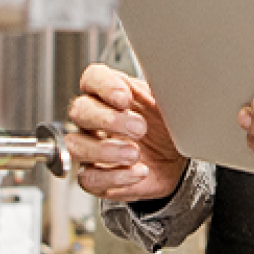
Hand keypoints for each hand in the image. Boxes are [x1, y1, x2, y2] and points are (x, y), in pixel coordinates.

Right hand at [65, 63, 189, 201]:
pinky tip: (138, 172)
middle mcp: (95, 119)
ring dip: (106, 150)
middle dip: (109, 119)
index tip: (125, 98)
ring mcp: (92, 148)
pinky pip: (89, 178)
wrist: (178, 161)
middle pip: (79, 111)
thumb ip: (162, 88)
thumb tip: (168, 76)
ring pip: (76, 146)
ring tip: (135, 154)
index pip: (93, 79)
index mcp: (112, 93)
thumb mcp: (169, 103)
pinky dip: (114, 177)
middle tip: (139, 128)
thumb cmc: (167, 127)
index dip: (104, 86)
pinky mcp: (96, 176)